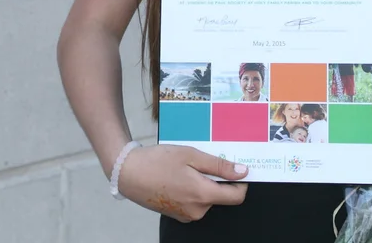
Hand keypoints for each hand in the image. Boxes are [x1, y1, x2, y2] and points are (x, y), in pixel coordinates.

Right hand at [116, 144, 248, 221]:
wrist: (128, 174)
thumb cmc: (158, 161)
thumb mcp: (190, 155)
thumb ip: (218, 166)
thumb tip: (243, 172)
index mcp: (203, 195)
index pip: (237, 196)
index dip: (241, 182)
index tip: (236, 167)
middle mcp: (198, 210)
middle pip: (220, 196)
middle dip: (217, 178)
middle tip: (201, 160)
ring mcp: (187, 215)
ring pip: (207, 198)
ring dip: (203, 183)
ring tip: (186, 167)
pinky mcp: (178, 215)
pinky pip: (194, 202)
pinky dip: (192, 189)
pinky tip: (178, 176)